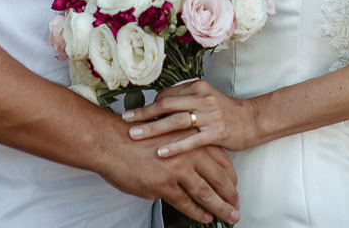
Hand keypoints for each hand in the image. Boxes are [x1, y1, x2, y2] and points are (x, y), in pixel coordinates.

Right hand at [97, 125, 240, 224]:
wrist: (111, 141)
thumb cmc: (135, 135)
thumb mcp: (166, 131)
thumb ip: (184, 144)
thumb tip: (196, 161)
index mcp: (190, 138)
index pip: (221, 159)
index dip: (231, 175)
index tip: (235, 185)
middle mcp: (188, 152)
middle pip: (219, 177)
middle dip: (231, 194)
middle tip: (237, 205)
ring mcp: (177, 169)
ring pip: (207, 193)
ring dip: (221, 207)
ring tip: (230, 216)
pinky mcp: (164, 185)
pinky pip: (186, 203)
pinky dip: (198, 212)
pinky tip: (205, 218)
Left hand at [122, 79, 257, 156]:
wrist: (253, 120)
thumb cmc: (227, 112)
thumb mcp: (206, 99)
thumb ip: (186, 100)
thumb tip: (160, 105)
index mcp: (197, 87)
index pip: (167, 94)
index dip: (150, 105)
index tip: (136, 114)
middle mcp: (202, 98)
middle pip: (166, 104)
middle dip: (144, 113)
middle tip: (126, 120)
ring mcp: (210, 115)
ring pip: (175, 121)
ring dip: (153, 128)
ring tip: (135, 135)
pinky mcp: (217, 132)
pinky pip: (191, 140)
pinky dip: (174, 146)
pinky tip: (160, 152)